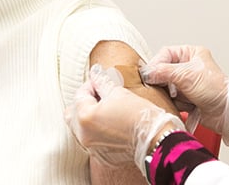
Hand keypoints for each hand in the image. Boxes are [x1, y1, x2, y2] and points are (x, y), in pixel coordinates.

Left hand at [67, 64, 184, 169]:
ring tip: (107, 111)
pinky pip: (91, 141)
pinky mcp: (101, 157)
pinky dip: (97, 132)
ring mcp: (91, 148)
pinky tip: (112, 125)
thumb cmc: (140, 116)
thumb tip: (95, 73)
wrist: (156, 139)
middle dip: (84, 103)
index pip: (80, 95)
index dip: (91, 85)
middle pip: (72, 114)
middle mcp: (83, 135)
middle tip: (99, 96)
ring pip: (80, 129)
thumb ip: (102, 81)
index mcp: (84, 117)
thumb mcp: (119, 92)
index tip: (101, 82)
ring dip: (89, 118)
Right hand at [140, 45, 228, 144]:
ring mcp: (187, 84)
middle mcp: (188, 67)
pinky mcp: (186, 98)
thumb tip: (147, 73)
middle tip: (162, 87)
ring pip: (165, 87)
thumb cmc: (217, 89)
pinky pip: (170, 100)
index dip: (156, 64)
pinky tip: (183, 105)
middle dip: (163, 82)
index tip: (149, 75)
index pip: (165, 54)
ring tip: (179, 97)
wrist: (228, 112)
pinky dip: (174, 104)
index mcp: (191, 54)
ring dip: (170, 95)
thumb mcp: (186, 75)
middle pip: (163, 71)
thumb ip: (162, 72)